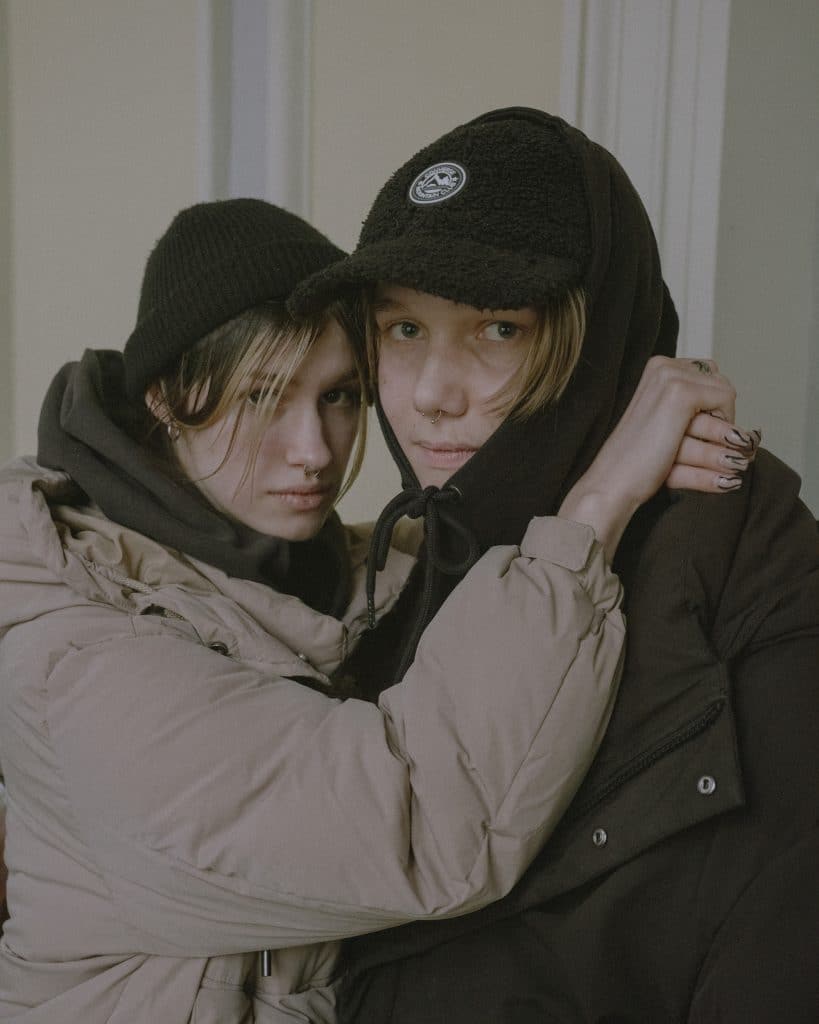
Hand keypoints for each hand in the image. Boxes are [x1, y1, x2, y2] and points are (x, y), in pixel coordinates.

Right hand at [559, 357, 758, 560]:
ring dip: (725, 432)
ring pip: (726, 395)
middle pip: (721, 382)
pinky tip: (705, 450)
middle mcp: (662, 366)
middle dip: (723, 416)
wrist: (615, 480)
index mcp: (656, 369)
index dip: (713, 407)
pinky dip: (724, 430)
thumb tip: (742, 422)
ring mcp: (670, 377)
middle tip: (711, 446)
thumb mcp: (668, 425)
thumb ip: (695, 409)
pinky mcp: (680, 393)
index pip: (710, 374)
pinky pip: (727, 401)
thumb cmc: (641, 461)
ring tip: (722, 459)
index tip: (700, 434)